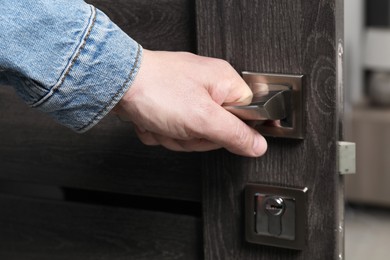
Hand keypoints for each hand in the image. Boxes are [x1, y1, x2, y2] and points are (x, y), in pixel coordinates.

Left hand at [114, 50, 266, 156]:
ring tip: (163, 121)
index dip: (230, 132)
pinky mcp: (170, 105)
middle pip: (216, 131)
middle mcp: (208, 87)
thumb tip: (259, 145)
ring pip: (192, 135)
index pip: (247, 117)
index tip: (212, 132)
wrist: (116, 83)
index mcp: (224, 83)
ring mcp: (187, 97)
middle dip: (193, 136)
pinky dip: (160, 132)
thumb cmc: (156, 89)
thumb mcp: (203, 118)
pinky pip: (174, 131)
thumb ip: (235, 134)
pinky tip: (153, 120)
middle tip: (182, 125)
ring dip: (173, 136)